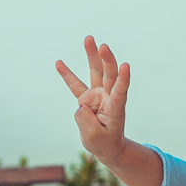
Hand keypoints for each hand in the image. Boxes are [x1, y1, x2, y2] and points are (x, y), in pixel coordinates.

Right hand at [56, 35, 131, 165]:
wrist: (107, 146)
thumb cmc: (104, 143)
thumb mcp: (94, 137)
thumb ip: (85, 121)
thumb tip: (79, 105)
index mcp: (115, 108)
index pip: (120, 91)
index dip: (123, 79)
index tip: (126, 66)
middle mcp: (108, 98)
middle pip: (109, 75)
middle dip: (106, 59)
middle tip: (102, 45)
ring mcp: (98, 96)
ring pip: (95, 72)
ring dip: (92, 55)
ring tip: (89, 38)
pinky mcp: (87, 99)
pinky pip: (75, 85)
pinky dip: (67, 74)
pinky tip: (59, 63)